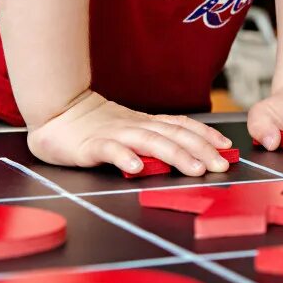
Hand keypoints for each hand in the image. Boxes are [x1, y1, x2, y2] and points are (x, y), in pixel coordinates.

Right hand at [28, 91, 232, 175]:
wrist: (55, 114)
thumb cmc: (93, 128)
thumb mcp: (129, 131)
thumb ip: (153, 141)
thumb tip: (187, 155)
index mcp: (145, 124)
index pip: (182, 126)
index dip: (206, 135)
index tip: (227, 147)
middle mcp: (135, 127)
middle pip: (173, 135)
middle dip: (201, 150)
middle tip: (221, 165)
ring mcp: (114, 135)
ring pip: (150, 142)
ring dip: (175, 155)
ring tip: (194, 169)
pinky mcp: (91, 146)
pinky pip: (110, 151)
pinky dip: (124, 158)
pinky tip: (136, 169)